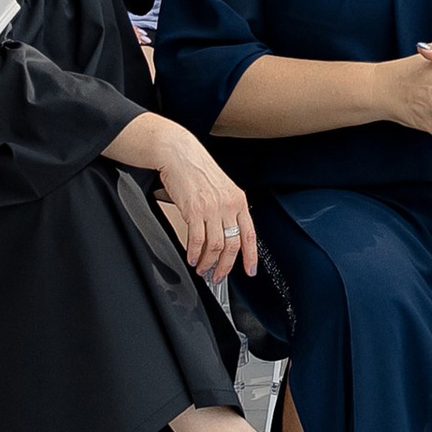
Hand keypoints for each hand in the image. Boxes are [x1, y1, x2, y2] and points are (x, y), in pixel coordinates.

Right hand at [143, 122, 257, 280]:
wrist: (180, 154)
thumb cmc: (198, 170)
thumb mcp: (222, 188)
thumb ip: (227, 209)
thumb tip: (226, 234)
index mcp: (238, 200)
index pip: (250, 235)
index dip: (251, 256)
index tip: (249, 271)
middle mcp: (228, 205)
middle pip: (233, 245)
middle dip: (226, 266)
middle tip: (218, 277)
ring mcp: (212, 208)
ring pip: (216, 246)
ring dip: (209, 263)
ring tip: (203, 269)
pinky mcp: (194, 210)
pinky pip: (197, 240)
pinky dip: (195, 254)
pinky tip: (192, 258)